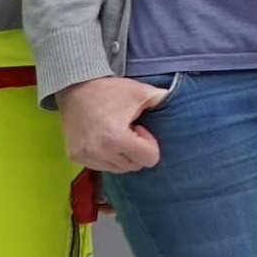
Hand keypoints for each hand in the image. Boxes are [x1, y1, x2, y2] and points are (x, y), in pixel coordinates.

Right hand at [56, 76, 170, 173]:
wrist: (75, 88)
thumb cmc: (110, 90)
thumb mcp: (140, 92)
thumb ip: (162, 99)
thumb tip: (181, 99)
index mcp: (117, 138)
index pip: (149, 160)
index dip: (149, 144)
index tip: (139, 128)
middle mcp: (100, 151)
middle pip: (134, 166)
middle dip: (136, 150)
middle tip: (128, 129)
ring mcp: (86, 156)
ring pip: (117, 168)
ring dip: (121, 155)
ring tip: (115, 133)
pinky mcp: (75, 157)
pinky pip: (100, 166)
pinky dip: (106, 156)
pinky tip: (102, 138)